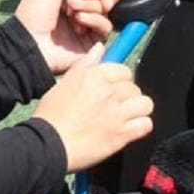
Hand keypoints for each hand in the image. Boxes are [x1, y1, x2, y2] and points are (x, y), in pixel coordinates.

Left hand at [15, 0, 118, 74]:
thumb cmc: (35, 10)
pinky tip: (78, 22)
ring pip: (105, 5)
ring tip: (71, 9)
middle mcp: (81, 2)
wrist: (31, 43)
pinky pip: (105, 25)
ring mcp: (88, 21)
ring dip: (88, 4)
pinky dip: (93, 20)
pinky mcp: (94, 39)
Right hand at [30, 50, 154, 170]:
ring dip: (138, 110)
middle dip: (127, 96)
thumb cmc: (51, 116)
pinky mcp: (121, 134)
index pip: (123, 70)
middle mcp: (108, 92)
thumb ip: (84, 65)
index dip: (120, 80)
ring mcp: (117, 113)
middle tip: (116, 106)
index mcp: (94, 77)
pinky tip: (131, 129)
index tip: (114, 88)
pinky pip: (146, 124)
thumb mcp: (63, 84)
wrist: (47, 145)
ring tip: (127, 116)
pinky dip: (141, 126)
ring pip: (145, 104)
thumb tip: (99, 49)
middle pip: (134, 87)